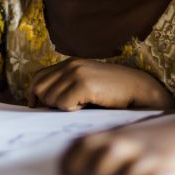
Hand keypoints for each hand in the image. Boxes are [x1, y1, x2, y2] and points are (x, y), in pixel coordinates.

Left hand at [27, 59, 174, 110]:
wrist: (139, 90)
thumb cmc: (112, 95)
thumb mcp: (85, 86)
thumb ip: (65, 88)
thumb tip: (38, 104)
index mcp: (69, 64)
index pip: (37, 78)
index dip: (34, 94)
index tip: (37, 106)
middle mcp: (70, 65)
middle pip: (39, 89)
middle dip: (47, 103)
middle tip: (67, 108)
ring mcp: (77, 72)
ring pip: (49, 98)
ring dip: (62, 107)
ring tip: (81, 106)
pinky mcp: (84, 83)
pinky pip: (62, 104)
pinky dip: (71, 110)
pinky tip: (86, 106)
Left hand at [61, 115, 174, 174]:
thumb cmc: (157, 136)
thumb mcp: (131, 134)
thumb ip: (111, 143)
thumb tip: (85, 161)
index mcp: (116, 133)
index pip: (84, 143)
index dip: (70, 157)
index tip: (62, 170)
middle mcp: (126, 140)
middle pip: (95, 155)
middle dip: (82, 171)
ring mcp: (143, 152)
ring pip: (116, 167)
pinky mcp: (160, 164)